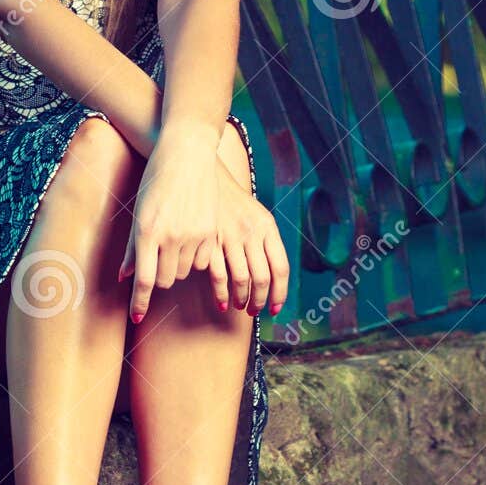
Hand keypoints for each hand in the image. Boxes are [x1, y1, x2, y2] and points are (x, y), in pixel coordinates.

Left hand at [117, 125, 219, 322]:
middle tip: (155, 261)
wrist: (186, 154)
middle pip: (163, 279)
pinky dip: (194, 258)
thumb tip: (124, 278)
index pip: (143, 280)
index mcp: (147, 232)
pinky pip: (203, 261)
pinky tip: (190, 239)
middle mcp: (171, 237)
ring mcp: (193, 235)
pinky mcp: (211, 232)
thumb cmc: (155, 182)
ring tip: (173, 244)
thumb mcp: (139, 213)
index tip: (137, 316)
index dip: (139, 303)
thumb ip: (132, 248)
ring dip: (176, 266)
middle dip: (157, 276)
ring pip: (183, 272)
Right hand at [208, 159, 290, 317]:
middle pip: (262, 277)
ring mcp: (230, 236)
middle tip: (255, 311)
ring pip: (241, 280)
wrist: (204, 173)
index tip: (275, 308)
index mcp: (267, 227)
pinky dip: (221, 293)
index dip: (280, 292)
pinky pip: (219, 275)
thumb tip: (271, 275)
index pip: (280, 267)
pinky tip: (221, 302)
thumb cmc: (231, 200)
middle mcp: (251, 232)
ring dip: (241, 299)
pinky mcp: (210, 240)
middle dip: (260, 301)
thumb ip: (265, 241)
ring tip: (238, 306)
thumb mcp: (256, 215)